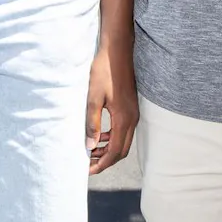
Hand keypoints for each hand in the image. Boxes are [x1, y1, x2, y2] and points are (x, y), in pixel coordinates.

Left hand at [85, 45, 136, 174]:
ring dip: (109, 150)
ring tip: (91, 151)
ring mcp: (133, 113)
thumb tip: (90, 146)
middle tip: (88, 165)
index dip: (102, 164)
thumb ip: (92, 123)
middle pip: (122, 150)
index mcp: (123, 118)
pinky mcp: (131, 108)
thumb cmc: (104, 71)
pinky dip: (112, 138)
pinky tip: (100, 135)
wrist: (117, 51)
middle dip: (106, 160)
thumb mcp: (93, 98)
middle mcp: (132, 118)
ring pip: (123, 141)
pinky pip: (124, 131)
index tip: (88, 170)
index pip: (115, 151)